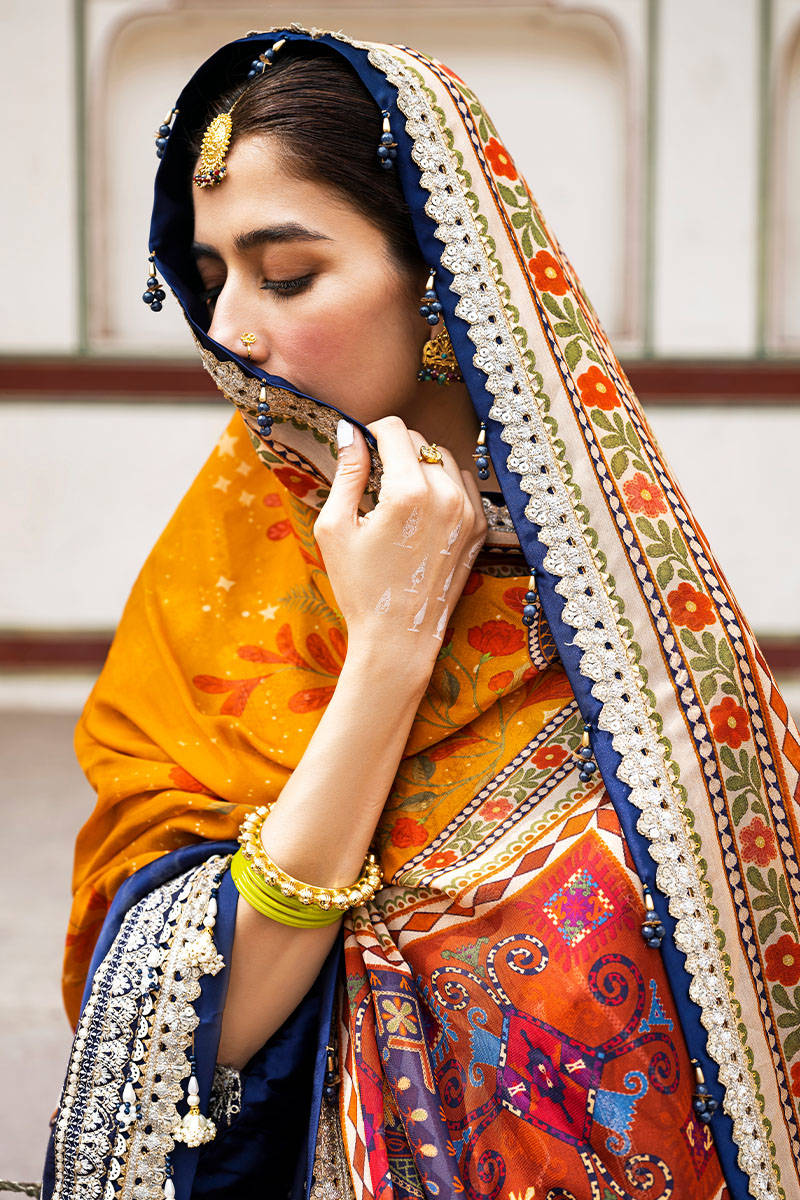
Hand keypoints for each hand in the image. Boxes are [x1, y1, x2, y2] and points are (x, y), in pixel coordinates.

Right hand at [313, 416, 487, 677]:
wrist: (399, 637)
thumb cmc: (359, 586)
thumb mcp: (336, 527)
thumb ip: (347, 472)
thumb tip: (349, 431)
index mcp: (409, 491)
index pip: (395, 428)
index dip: (371, 431)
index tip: (359, 447)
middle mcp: (447, 495)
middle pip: (419, 441)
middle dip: (394, 449)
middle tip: (373, 478)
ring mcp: (469, 511)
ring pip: (444, 458)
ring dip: (420, 464)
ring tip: (397, 494)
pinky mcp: (479, 528)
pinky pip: (464, 483)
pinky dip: (443, 484)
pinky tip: (422, 508)